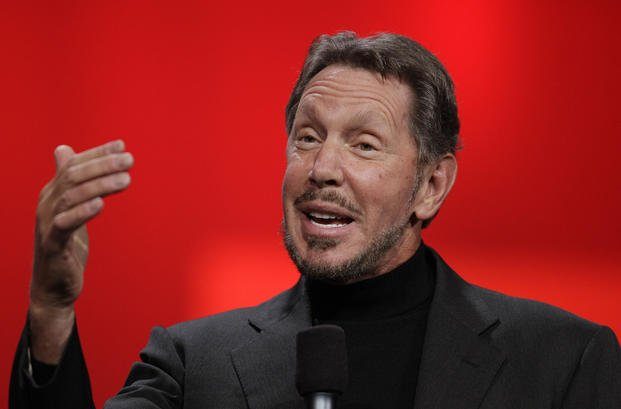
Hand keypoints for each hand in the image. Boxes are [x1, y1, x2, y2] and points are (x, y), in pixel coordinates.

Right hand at [29, 140, 133, 362]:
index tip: (122, 145)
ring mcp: (47, 223)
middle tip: (129, 160)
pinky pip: (65, 224)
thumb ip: (71, 181)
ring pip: (72, 196)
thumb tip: (64, 149)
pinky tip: (100, 204)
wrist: (53, 284)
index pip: (74, 164)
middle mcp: (47, 203)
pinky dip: (82, 212)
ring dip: (100, 185)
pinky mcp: (52, 244)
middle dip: (102, 165)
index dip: (97, 153)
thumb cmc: (64, 242)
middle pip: (74, 176)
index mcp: (53, 192)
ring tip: (126, 179)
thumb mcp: (68, 207)